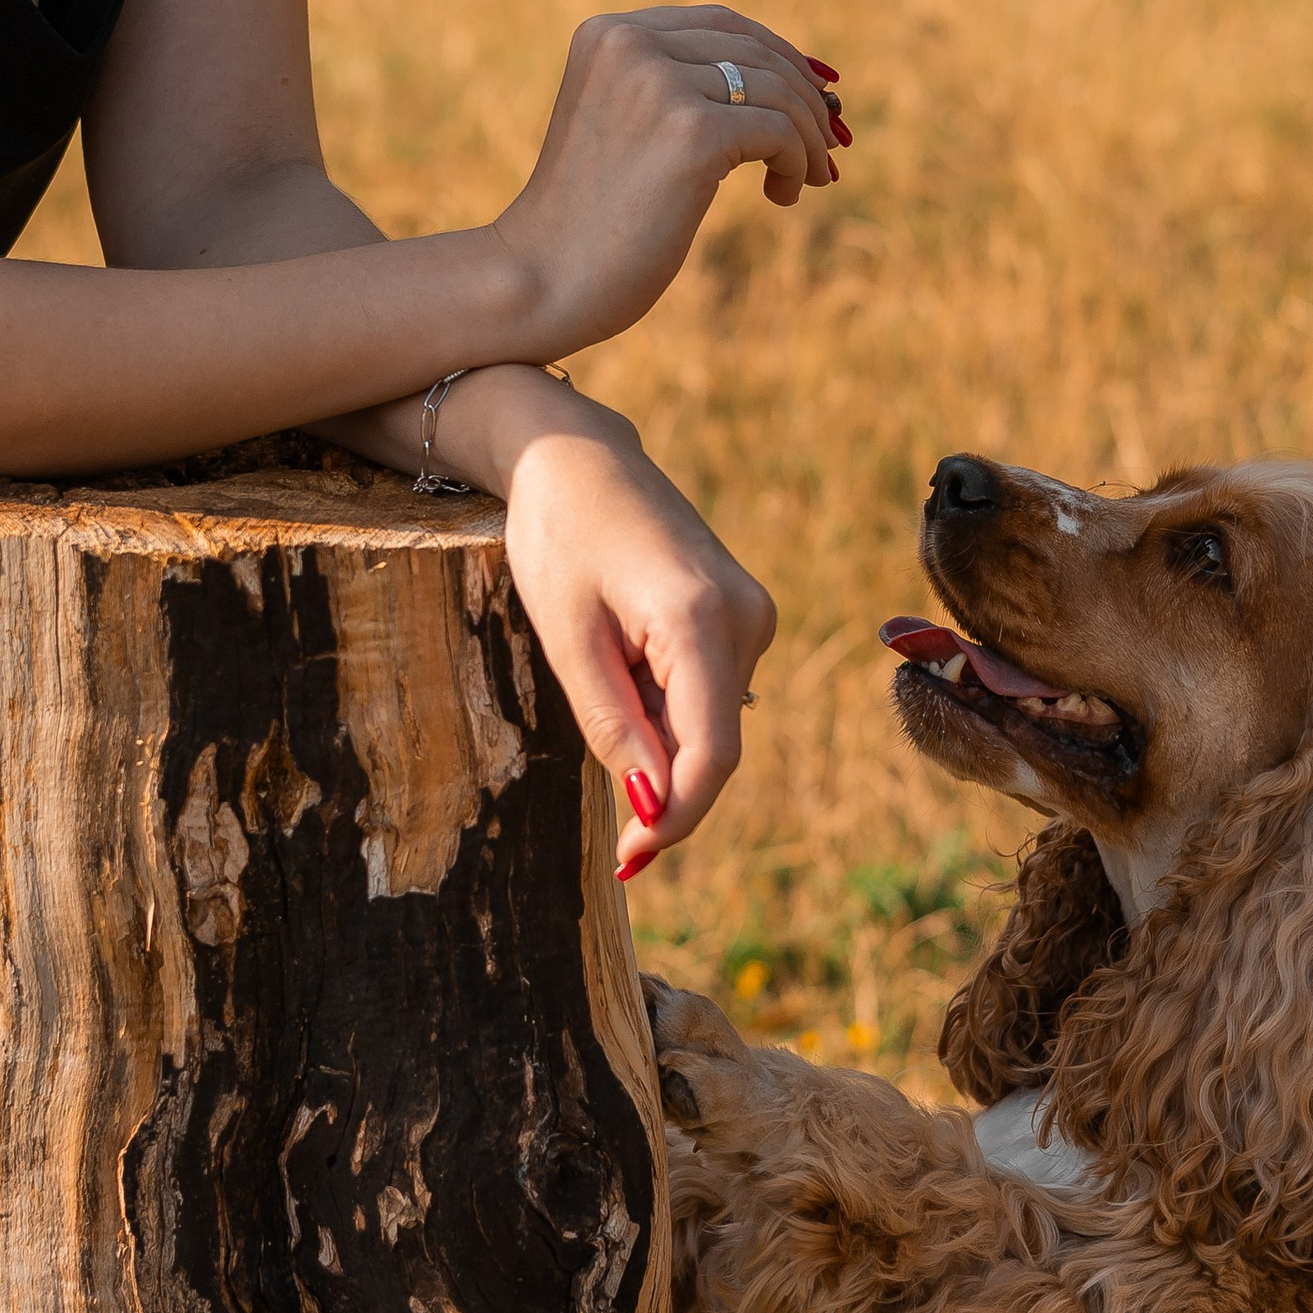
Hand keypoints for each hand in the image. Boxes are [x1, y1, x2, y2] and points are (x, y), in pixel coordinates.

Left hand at [489, 399, 776, 876]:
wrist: (578, 457)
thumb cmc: (560, 536)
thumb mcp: (567, 639)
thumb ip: (613, 726)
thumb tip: (651, 804)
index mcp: (702, 619)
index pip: (711, 753)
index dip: (675, 816)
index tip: (631, 855)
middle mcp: (747, 619)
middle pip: (713, 744)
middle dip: (660, 783)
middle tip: (602, 808)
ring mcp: (752, 616)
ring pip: (710, 722)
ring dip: (657, 738)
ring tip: (597, 672)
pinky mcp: (743, 617)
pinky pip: (708, 693)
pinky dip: (666, 708)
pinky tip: (621, 663)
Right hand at [495, 7, 846, 367]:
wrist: (540, 280)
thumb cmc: (589, 220)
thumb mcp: (627, 127)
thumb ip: (681, 88)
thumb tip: (802, 77)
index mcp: (606, 33)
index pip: (719, 24)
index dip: (776, 55)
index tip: (811, 96)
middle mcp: (629, 45)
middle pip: (754, 51)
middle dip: (803, 97)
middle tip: (826, 145)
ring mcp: (658, 85)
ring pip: (775, 91)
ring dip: (806, 137)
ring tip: (805, 178)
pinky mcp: (689, 134)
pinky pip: (778, 132)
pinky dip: (797, 162)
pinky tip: (783, 195)